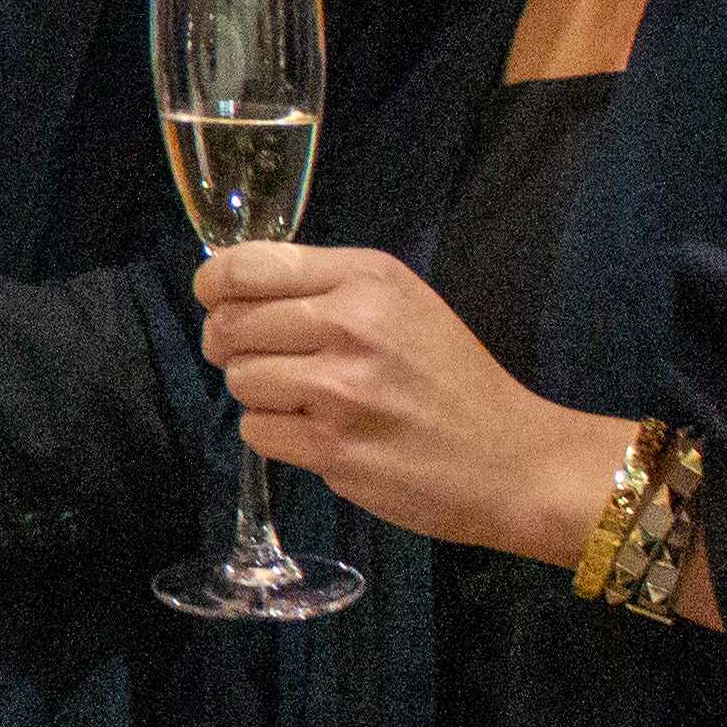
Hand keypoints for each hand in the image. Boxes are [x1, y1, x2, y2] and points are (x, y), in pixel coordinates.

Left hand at [191, 242, 637, 566]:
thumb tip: (231, 286)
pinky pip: (257, 432)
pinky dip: (275, 435)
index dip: (214, 284)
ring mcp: (341, 391)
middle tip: (258, 357)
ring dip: (258, 393)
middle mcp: (351, 325)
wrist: (514, 460)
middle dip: (228, 343)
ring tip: (304, 399)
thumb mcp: (402, 303)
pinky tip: (316, 433)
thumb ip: (325, 286)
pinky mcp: (334, 450)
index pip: (247, 266)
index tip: (213, 299)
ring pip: (239, 380)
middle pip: (230, 325)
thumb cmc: (451, 379)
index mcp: (367, 278)